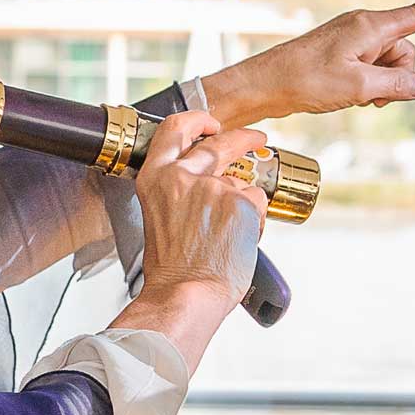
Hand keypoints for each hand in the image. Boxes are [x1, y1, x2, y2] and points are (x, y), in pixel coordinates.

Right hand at [126, 111, 272, 293]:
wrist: (185, 293)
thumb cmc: (173, 268)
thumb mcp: (161, 216)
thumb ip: (179, 191)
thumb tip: (209, 181)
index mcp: (155, 178)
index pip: (174, 129)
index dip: (197, 120)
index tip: (210, 123)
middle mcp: (182, 176)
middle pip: (220, 143)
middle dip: (244, 138)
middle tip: (256, 139)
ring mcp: (214, 186)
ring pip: (243, 184)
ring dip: (244, 207)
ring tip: (230, 239)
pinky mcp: (242, 201)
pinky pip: (258, 203)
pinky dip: (255, 222)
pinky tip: (239, 242)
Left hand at [203, 0, 414, 122]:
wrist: (266, 85)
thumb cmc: (306, 80)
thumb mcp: (357, 86)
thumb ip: (396, 84)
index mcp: (369, 26)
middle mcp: (364, 27)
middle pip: (406, 51)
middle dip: (400, 77)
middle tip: (374, 98)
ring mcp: (354, 40)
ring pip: (391, 64)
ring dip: (385, 85)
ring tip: (360, 99)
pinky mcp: (345, 54)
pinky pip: (374, 68)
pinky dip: (372, 85)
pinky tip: (353, 96)